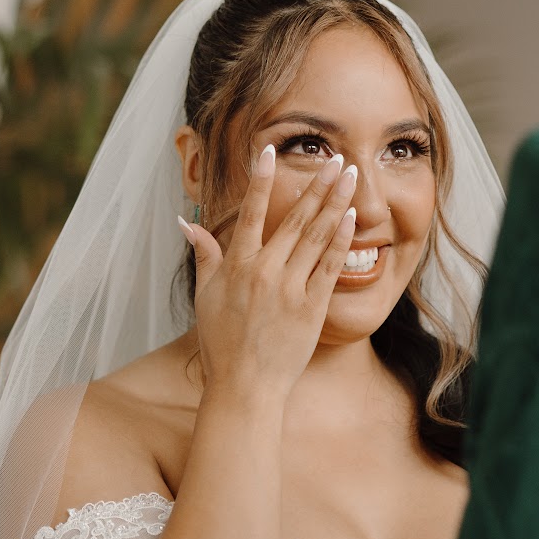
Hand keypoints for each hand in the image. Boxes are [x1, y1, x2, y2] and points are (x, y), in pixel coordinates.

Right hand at [179, 144, 358, 398]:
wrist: (245, 387)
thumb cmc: (221, 342)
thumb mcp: (205, 295)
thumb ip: (204, 254)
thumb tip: (186, 222)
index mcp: (237, 266)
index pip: (251, 212)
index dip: (261, 180)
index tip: (270, 151)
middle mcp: (265, 271)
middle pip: (295, 218)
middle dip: (316, 184)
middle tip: (334, 158)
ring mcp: (290, 288)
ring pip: (316, 236)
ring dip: (334, 203)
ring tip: (349, 177)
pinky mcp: (312, 307)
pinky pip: (329, 266)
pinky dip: (340, 240)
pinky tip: (351, 218)